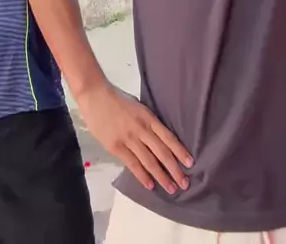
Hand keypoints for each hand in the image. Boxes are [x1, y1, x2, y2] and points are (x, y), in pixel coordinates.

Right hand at [78, 83, 192, 192]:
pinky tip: (150, 185)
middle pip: (162, 152)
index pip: (168, 137)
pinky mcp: (115, 147)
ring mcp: (128, 139)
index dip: (180, 151)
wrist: (95, 96)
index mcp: (148, 117)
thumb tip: (159, 140)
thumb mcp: (139, 107)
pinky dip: (142, 176)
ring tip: (171, 189)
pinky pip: (132, 164)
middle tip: (185, 183)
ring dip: (161, 176)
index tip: (190, 163)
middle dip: (175, 169)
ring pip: (149, 161)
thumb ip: (148, 122)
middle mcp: (141, 129)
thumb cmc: (117, 99)